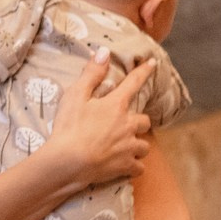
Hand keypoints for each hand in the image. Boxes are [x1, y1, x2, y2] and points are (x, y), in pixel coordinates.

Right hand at [39, 50, 154, 190]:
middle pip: (144, 121)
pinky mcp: (125, 166)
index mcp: (116, 105)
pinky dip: (134, 166)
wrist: (67, 162)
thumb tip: (104, 52)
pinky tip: (126, 166)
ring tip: (127, 147)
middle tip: (127, 124)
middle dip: (138, 121)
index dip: (144, 71)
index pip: (134, 83)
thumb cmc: (69, 128)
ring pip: (144, 146)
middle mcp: (128, 125)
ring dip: (137, 145)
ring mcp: (128, 147)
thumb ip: (91, 74)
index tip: (153, 63)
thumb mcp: (75, 96)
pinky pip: (138, 167)